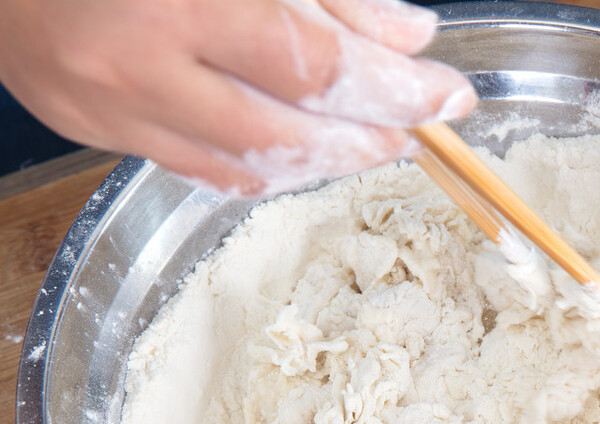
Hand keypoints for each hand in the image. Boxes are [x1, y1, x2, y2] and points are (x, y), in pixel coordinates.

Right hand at [0, 0, 475, 195]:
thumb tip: (408, 37)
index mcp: (182, 1)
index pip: (320, 69)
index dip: (396, 89)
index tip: (449, 95)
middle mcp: (141, 67)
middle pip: (291, 135)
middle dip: (369, 137)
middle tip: (419, 128)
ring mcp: (108, 108)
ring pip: (247, 168)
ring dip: (324, 163)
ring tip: (370, 142)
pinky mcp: (91, 131)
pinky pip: (198, 171)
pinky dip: (262, 167)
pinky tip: (301, 153)